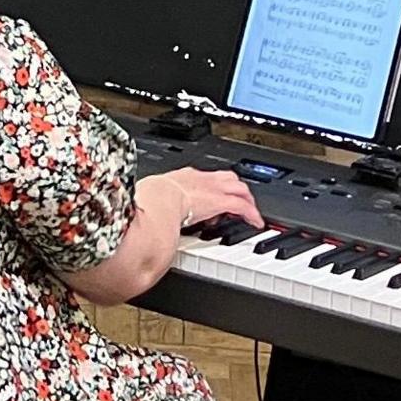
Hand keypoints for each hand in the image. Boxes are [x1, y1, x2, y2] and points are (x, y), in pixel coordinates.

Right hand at [142, 166, 263, 234]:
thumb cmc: (150, 199)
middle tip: (239, 201)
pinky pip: (243, 207)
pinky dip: (252, 214)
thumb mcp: (151, 197)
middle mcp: (202, 179)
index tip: (212, 196)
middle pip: (227, 178)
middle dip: (235, 189)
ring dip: (247, 199)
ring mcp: (213, 189)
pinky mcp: (222, 202)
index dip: (212, 186)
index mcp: (183, 176)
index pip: (205, 177)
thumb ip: (153, 204)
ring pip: (239, 188)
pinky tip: (256, 223)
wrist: (157, 198)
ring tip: (250, 211)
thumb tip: (144, 213)